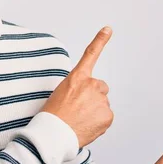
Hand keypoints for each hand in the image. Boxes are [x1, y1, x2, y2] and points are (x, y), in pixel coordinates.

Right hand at [41, 27, 113, 147]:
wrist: (54, 134)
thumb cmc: (53, 115)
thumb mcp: (61, 93)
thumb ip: (78, 89)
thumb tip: (89, 98)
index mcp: (77, 77)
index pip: (90, 54)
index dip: (100, 40)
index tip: (108, 29)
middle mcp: (92, 85)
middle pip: (100, 88)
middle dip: (93, 97)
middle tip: (78, 109)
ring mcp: (101, 100)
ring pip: (102, 104)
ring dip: (94, 110)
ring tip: (79, 119)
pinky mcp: (108, 115)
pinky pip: (106, 117)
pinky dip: (98, 122)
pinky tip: (86, 126)